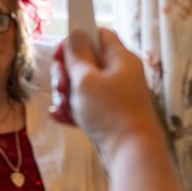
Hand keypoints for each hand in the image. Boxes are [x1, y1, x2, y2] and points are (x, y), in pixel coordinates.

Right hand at [52, 28, 163, 161]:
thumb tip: (75, 34)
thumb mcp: (86, 80)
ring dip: (67, 93)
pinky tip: (60, 116)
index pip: (98, 33)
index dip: (76, 39)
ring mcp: (116, 96)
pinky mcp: (111, 116)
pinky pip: (88, 106)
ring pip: (84, 85)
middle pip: (86, 61)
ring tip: (62, 105)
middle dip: (66, 72)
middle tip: (61, 85)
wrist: (131, 156)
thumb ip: (77, 55)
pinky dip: (74, 109)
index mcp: (120, 58)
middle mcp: (121, 74)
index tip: (60, 54)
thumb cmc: (110, 114)